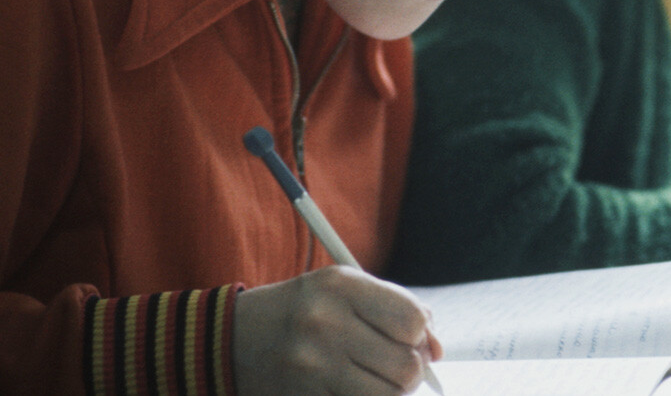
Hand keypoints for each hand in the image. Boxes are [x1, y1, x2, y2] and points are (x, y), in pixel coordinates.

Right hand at [233, 265, 443, 395]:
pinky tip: (350, 390)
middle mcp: (323, 322)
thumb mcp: (343, 291)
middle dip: (410, 371)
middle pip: (405, 366)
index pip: (412, 321)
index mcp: (338, 285)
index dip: (421, 336)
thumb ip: (395, 309)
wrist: (232, 339)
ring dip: (389, 393)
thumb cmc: (303, 311)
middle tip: (394, 367)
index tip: (411, 340)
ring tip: (372, 380)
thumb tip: (438, 350)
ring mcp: (310, 366)